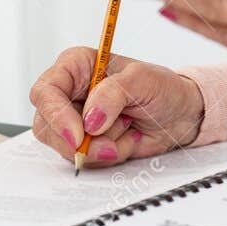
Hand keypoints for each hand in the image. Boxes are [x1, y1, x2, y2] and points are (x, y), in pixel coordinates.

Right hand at [27, 46, 205, 168]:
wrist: (180, 114)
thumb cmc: (162, 88)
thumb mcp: (142, 80)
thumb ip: (113, 93)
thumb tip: (90, 119)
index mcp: (76, 66)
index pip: (46, 91)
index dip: (56, 115)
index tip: (78, 134)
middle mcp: (70, 93)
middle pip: (46, 125)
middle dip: (79, 141)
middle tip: (110, 145)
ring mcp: (76, 120)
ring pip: (64, 146)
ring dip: (100, 148)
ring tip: (128, 130)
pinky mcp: (86, 142)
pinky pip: (83, 159)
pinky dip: (108, 155)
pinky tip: (127, 140)